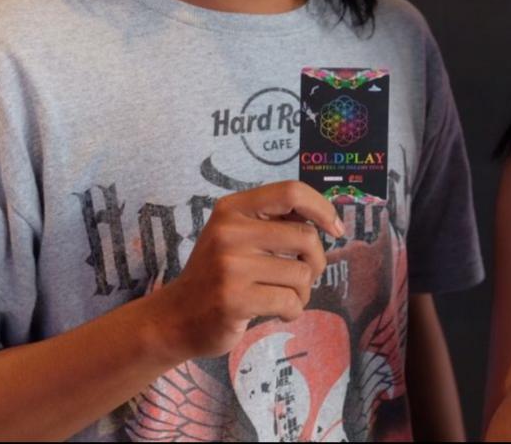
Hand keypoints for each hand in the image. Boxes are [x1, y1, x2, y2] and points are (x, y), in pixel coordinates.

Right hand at [147, 180, 343, 361]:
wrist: (175, 318)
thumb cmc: (218, 274)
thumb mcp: (237, 236)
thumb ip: (274, 223)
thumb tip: (328, 220)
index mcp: (233, 209)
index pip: (291, 192)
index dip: (322, 208)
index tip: (335, 229)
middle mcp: (230, 232)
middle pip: (305, 237)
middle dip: (316, 261)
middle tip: (303, 276)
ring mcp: (231, 266)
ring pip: (302, 274)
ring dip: (303, 292)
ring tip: (285, 297)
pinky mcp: (235, 300)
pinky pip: (290, 301)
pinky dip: (293, 311)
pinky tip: (278, 313)